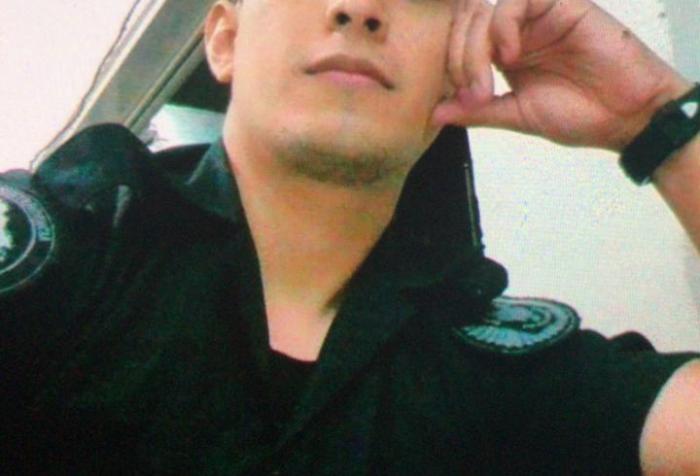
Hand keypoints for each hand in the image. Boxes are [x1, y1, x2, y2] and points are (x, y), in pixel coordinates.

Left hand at [432, 0, 692, 150]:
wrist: (627, 117)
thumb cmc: (579, 116)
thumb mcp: (517, 115)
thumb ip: (477, 110)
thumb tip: (436, 113)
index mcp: (505, 54)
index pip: (461, 41)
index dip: (450, 66)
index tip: (462, 100)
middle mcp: (517, 31)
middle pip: (466, 22)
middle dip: (458, 59)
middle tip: (472, 93)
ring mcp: (537, 17)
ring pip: (485, 10)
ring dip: (475, 48)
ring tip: (488, 83)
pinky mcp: (561, 5)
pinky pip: (518, 0)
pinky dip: (503, 26)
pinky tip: (510, 55)